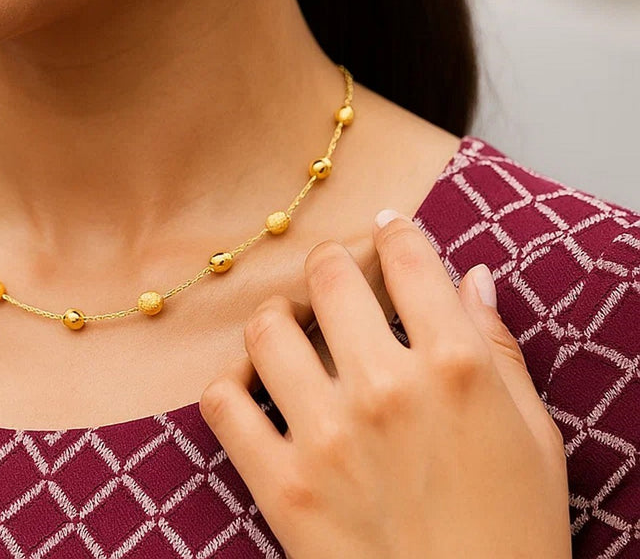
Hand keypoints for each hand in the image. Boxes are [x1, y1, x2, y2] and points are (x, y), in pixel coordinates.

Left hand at [200, 210, 571, 558]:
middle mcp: (386, 388)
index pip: (409, 259)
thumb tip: (474, 276)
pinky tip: (251, 388)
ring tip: (288, 328)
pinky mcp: (282, 485)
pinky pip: (223, 404)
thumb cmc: (515, 532)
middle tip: (333, 278)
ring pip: (267, 329)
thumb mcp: (533, 437)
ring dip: (276, 318)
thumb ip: (499, 348)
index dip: (394, 232)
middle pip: (329, 276)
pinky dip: (229, 386)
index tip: (385, 229)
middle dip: (331, 265)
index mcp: (455, 367)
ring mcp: (327, 435)